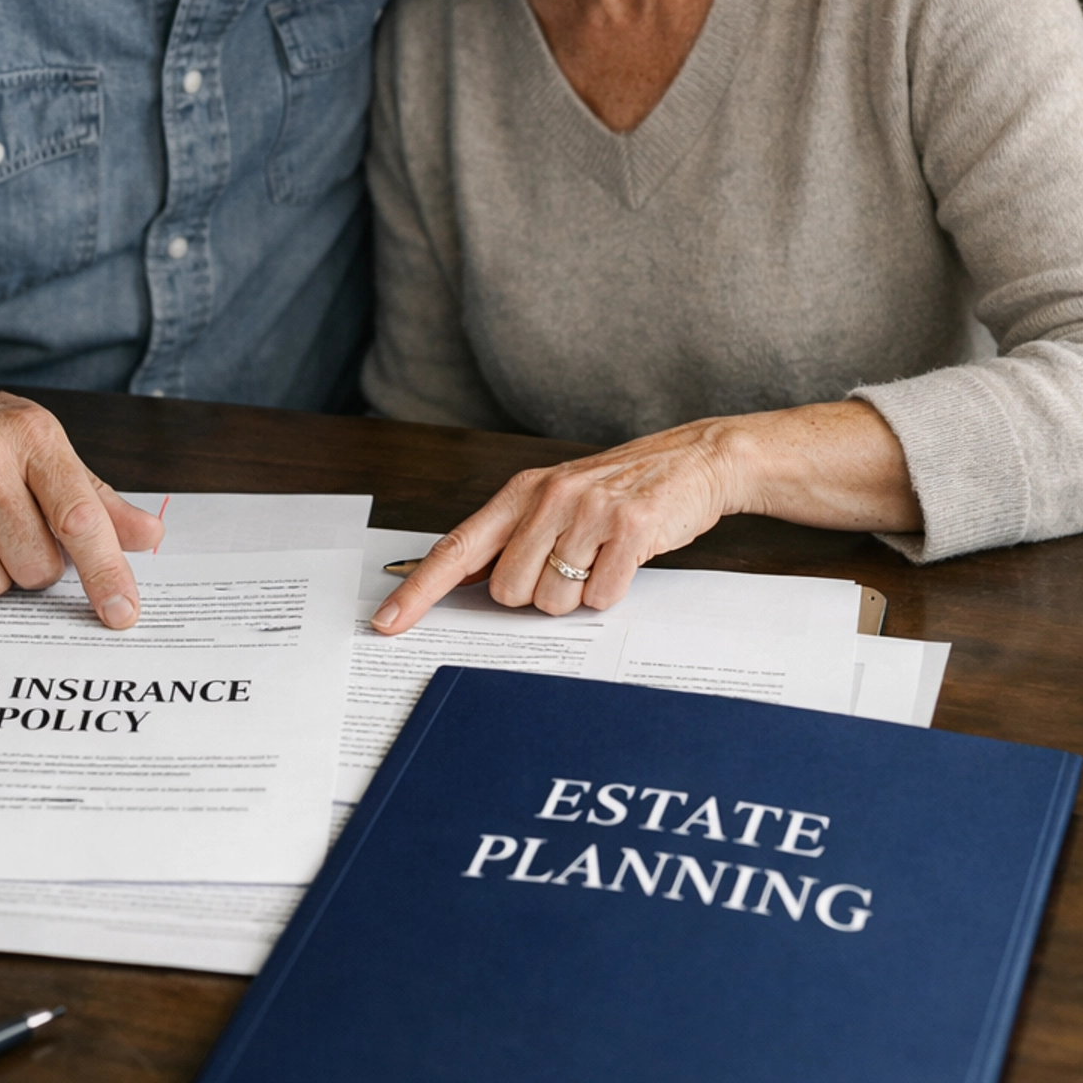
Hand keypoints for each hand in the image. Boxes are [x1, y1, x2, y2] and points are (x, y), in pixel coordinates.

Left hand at [370, 402, 920, 634]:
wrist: (695, 460)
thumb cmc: (622, 488)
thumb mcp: (559, 500)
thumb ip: (514, 537)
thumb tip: (469, 587)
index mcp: (522, 492)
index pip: (457, 548)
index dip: (419, 590)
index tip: (387, 622)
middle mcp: (548, 498)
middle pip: (507, 591)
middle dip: (535, 595)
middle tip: (570, 565)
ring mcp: (587, 513)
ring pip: (551, 600)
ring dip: (576, 596)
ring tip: (600, 559)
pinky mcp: (628, 530)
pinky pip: (600, 597)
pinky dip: (612, 593)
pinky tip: (625, 563)